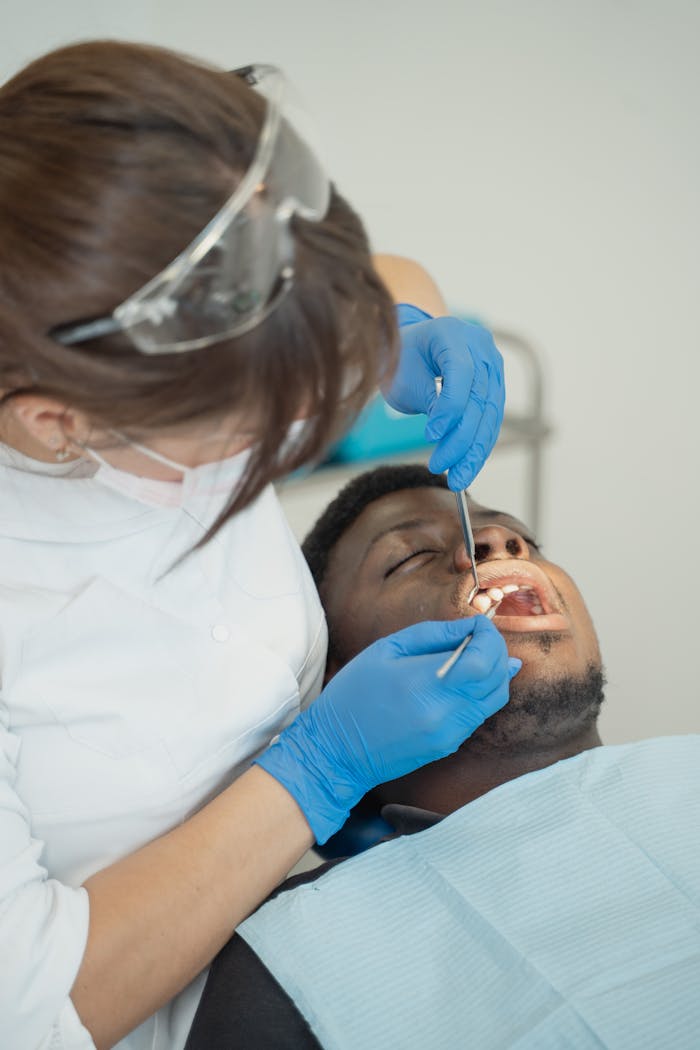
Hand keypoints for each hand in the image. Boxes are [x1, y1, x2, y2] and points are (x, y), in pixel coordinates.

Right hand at [256, 616, 519, 842]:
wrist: (337, 751)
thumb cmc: (353, 695)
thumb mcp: (384, 650)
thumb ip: (432, 634)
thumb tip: (470, 627)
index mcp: (425, 684)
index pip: (483, 658)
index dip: (488, 635)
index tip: (476, 624)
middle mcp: (445, 713)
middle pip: (497, 677)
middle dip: (495, 649)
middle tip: (479, 634)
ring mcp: (451, 733)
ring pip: (496, 697)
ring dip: (495, 670)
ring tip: (476, 651)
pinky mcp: (450, 745)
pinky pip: (480, 712)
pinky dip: (482, 690)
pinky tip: (468, 675)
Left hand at [382, 304, 504, 489]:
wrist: (409, 347)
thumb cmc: (401, 360)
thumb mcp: (405, 378)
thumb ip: (429, 400)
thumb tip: (447, 433)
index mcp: (452, 333)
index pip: (461, 373)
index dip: (450, 408)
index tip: (431, 436)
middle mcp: (479, 345)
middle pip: (480, 398)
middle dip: (462, 440)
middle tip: (443, 469)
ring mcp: (492, 364)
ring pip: (491, 414)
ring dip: (475, 450)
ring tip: (459, 478)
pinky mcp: (495, 384)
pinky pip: (491, 418)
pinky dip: (479, 444)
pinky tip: (467, 466)